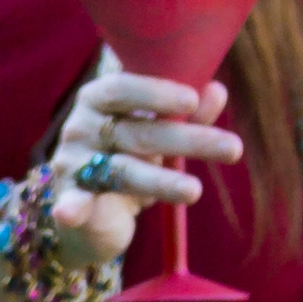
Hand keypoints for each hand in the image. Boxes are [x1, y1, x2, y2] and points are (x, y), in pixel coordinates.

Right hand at [28, 67, 242, 276]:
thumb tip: (217, 90)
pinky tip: (70, 213)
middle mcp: (81, 126)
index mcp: (99, 98)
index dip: (157, 93)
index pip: (124, 88)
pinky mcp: (68, 200)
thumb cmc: (127, 158)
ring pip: (124, 171)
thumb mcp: (158, 133)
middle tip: (234, 148)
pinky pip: (74, 202)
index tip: (192, 101)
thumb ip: (186, 112)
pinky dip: (72, 207)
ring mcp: (72, 163)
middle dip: (188, 139)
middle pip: (138, 132)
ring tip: (194, 191)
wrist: (88, 212)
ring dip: (161, 181)